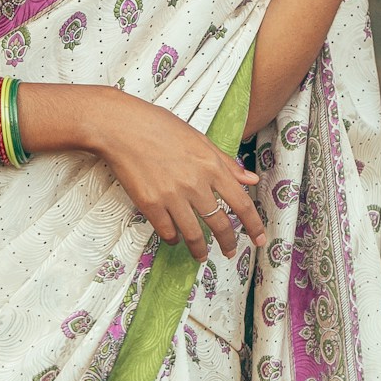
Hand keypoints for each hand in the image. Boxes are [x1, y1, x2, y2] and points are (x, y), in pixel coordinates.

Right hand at [89, 89, 264, 263]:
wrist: (120, 127)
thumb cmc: (158, 126)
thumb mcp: (198, 138)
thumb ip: (226, 162)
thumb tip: (250, 179)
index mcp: (211, 165)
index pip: (241, 203)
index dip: (253, 225)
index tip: (260, 239)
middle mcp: (195, 184)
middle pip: (220, 224)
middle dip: (228, 243)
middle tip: (229, 252)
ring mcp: (172, 196)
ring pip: (194, 235)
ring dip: (199, 249)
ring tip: (201, 254)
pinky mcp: (150, 204)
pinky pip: (168, 232)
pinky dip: (174, 238)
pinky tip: (175, 237)